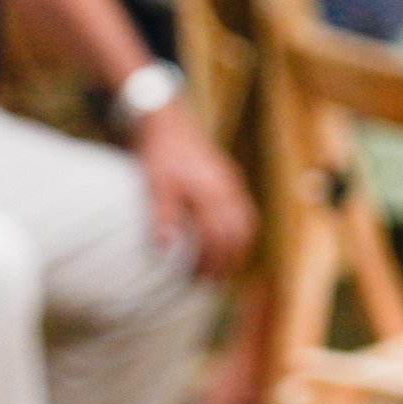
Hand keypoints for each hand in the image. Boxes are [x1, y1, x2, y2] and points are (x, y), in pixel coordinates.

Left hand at [136, 110, 258, 276]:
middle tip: (211, 281)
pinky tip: (224, 242)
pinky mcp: (231, 180)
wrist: (168, 122)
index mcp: (211, 193)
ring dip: (236, 249)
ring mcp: (233, 184)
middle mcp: (228, 190)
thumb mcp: (156, 185)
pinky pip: (245, 212)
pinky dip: (238, 233)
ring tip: (220, 267)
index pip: (219, 238)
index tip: (198, 279)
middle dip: (228, 262)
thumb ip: (163, 216)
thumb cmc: (160, 153)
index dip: (211, 262)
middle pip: (238, 236)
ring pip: (246, 225)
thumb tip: (165, 250)